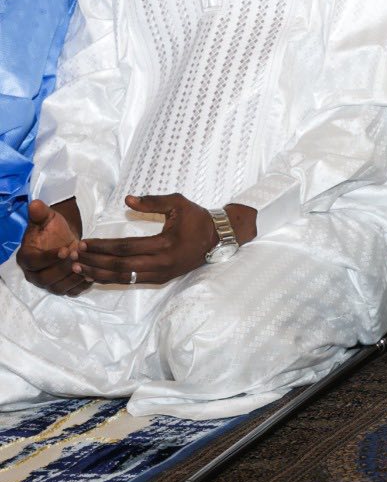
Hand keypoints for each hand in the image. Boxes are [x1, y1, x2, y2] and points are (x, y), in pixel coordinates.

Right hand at [17, 200, 86, 296]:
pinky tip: (92, 275)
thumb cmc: (54, 229)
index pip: (33, 262)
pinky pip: (71, 292)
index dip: (49, 258)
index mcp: (26, 257)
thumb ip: (40, 213)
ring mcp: (47, 283)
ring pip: (58, 288)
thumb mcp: (48, 218)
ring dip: (73, 278)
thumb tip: (35, 204)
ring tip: (87, 266)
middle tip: (79, 257)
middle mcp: (33, 274)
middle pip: (45, 279)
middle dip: (63, 269)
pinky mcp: (62, 288)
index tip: (66, 250)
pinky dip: (81, 286)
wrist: (66, 239)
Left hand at [69, 194, 243, 286]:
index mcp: (165, 244)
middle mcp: (162, 263)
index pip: (125, 247)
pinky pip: (133, 281)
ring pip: (125, 278)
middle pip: (120, 266)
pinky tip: (97, 275)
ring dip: (100, 274)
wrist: (219, 238)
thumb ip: (152, 201)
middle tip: (72, 257)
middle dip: (94, 262)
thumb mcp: (178, 203)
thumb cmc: (198, 218)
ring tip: (78, 269)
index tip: (82, 243)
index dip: (102, 246)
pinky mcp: (163, 278)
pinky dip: (113, 279)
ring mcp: (163, 273)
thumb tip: (127, 200)